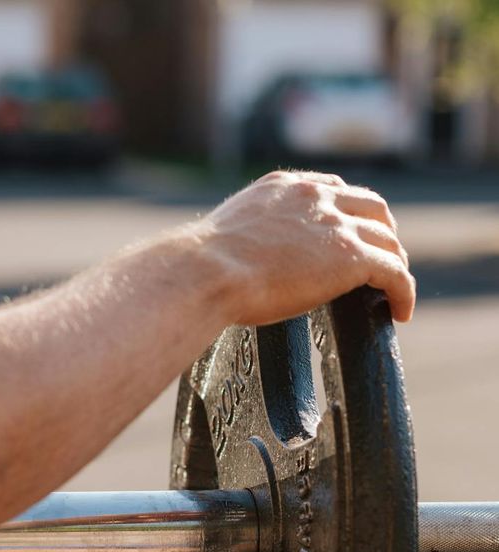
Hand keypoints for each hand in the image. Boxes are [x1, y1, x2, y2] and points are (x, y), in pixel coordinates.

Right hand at [196, 170, 414, 324]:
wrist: (204, 272)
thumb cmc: (200, 267)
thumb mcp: (224, 237)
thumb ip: (243, 241)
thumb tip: (229, 267)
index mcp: (283, 187)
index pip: (332, 189)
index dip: (349, 214)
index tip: (350, 235)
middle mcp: (314, 195)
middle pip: (371, 206)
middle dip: (381, 232)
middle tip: (382, 261)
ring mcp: (336, 224)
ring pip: (388, 238)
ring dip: (396, 262)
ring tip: (394, 290)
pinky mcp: (351, 256)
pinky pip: (394, 272)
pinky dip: (404, 291)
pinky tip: (401, 313)